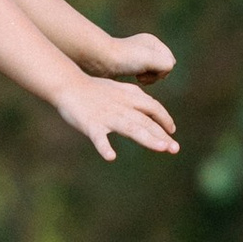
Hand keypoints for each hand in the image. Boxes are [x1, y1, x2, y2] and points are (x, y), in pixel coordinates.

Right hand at [56, 75, 179, 162]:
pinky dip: (104, 147)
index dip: (164, 119)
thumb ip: (135, 98)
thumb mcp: (118, 89)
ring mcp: (107, 116)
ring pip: (131, 128)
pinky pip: (99, 138)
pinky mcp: (91, 125)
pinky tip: (111, 157)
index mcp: (128, 97)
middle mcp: (122, 107)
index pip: (153, 107)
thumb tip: (151, 107)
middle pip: (146, 122)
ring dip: (148, 139)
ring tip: (161, 148)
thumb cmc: (92, 89)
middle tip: (175, 149)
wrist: (67, 83)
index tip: (172, 130)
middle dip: (162, 135)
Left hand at [101, 30, 176, 80]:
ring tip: (138, 78)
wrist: (101, 61)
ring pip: (154, 73)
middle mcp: (147, 47)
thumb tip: (164, 71)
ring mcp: (139, 56)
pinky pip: (144, 75)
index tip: (148, 70)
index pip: (170, 61)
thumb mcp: (152, 59)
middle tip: (141, 76)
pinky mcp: (130, 65)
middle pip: (163, 67)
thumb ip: (167, 64)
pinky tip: (134, 78)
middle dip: (156, 75)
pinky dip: (142, 80)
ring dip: (149, 79)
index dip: (162, 70)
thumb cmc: (125, 59)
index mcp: (153, 42)